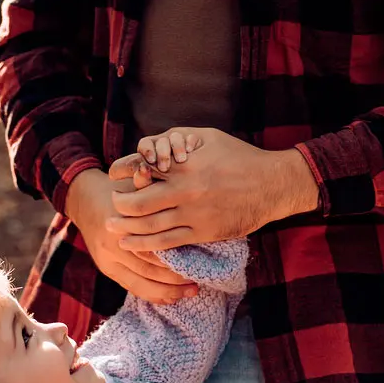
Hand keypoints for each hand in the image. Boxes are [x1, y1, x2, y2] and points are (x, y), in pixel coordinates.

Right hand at [64, 169, 197, 303]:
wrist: (85, 201)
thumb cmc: (117, 190)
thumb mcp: (130, 183)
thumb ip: (141, 181)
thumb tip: (148, 169)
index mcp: (120, 224)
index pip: (153, 246)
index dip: (176, 255)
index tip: (200, 260)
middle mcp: (112, 245)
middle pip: (149, 269)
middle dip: (176, 279)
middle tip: (200, 283)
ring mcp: (108, 259)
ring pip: (141, 283)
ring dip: (168, 291)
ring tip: (192, 292)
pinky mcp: (107, 269)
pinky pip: (132, 287)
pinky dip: (153, 295)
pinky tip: (172, 298)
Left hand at [107, 127, 319, 251]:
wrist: (271, 186)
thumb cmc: (239, 157)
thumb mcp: (209, 137)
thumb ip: (179, 138)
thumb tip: (154, 144)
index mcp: (184, 164)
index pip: (142, 168)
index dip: (122, 172)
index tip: (112, 175)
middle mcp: (185, 190)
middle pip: (138, 202)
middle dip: (119, 205)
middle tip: (111, 204)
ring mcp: (193, 214)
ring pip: (149, 226)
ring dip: (126, 228)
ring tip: (113, 227)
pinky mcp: (202, 232)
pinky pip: (167, 243)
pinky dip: (146, 245)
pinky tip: (132, 244)